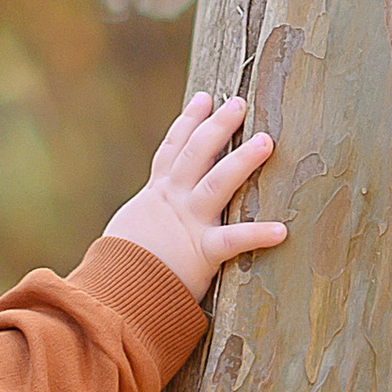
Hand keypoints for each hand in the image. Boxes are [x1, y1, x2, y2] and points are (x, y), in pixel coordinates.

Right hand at [105, 93, 287, 300]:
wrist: (109, 293)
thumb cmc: (118, 270)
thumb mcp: (129, 233)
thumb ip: (147, 221)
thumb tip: (150, 222)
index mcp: (156, 197)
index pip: (173, 150)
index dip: (188, 122)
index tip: (204, 98)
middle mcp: (173, 202)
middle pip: (196, 154)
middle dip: (218, 126)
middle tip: (239, 104)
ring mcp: (188, 224)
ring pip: (217, 183)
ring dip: (242, 161)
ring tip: (266, 141)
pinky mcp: (200, 253)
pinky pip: (232, 241)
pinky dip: (257, 235)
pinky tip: (282, 230)